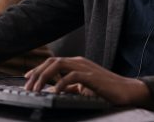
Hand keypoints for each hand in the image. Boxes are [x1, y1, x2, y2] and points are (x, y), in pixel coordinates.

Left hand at [24, 56, 153, 107]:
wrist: (127, 91)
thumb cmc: (106, 90)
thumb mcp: (83, 88)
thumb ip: (70, 87)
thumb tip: (55, 91)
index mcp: (76, 64)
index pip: (52, 62)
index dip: (37, 69)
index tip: (27, 78)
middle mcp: (78, 62)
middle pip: (51, 61)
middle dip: (37, 73)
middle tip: (28, 86)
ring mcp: (85, 67)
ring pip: (58, 65)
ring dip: (44, 76)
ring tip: (37, 89)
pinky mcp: (92, 76)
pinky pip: (72, 76)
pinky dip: (61, 83)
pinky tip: (55, 92)